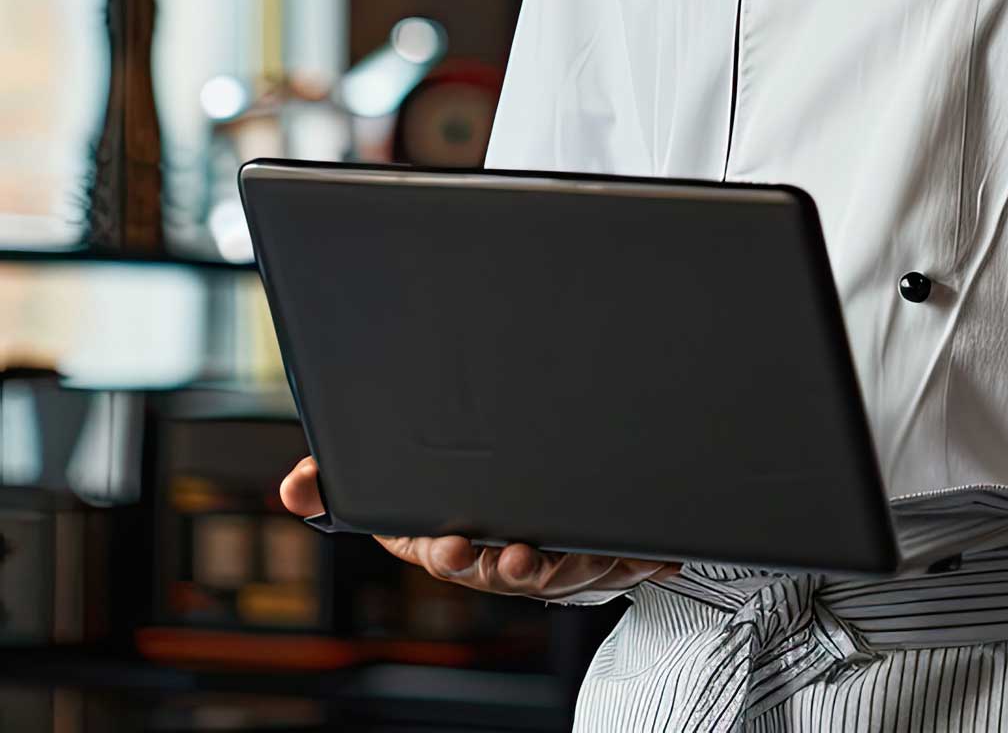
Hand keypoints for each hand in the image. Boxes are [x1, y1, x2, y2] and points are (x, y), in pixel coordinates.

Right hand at [278, 455, 678, 600]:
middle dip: (508, 565)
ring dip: (568, 564)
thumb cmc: (454, 508)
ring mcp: (553, 561)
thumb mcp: (391, 497)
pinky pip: (626, 559)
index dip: (449, 553)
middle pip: (505, 569)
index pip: (443, 553)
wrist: (524, 525)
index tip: (453, 545)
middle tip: (514, 555)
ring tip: (570, 550)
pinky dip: (642, 556)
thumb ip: (335, 489)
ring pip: (564, 569)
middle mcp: (502, 559)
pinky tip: (664, 550)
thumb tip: (295, 486)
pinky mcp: (602, 555)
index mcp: (452, 544)